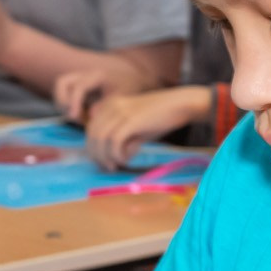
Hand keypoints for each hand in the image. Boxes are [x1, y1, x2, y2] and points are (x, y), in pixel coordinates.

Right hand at [54, 67, 144, 122]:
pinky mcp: (79, 88)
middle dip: (62, 100)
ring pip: (61, 88)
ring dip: (64, 104)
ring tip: (79, 118)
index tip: (74, 117)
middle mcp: (85, 75)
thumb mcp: (123, 97)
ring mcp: (80, 80)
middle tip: (73, 116)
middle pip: (62, 82)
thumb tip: (91, 115)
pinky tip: (83, 117)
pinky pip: (66, 95)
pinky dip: (69, 107)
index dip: (74, 102)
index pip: (78, 86)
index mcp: (97, 75)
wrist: (133, 80)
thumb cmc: (130, 87)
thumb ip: (107, 105)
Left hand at [83, 86, 212, 169]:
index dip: (93, 148)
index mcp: (110, 105)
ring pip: (101, 139)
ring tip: (115, 165)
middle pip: (93, 135)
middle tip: (108, 167)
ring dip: (105, 157)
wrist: (179, 104)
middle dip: (97, 155)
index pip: (91, 129)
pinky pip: (114, 141)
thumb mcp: (137, 129)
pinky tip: (125, 160)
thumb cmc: (160, 118)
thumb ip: (124, 141)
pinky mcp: (131, 120)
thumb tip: (114, 159)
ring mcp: (120, 112)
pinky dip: (117, 154)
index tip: (103, 161)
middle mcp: (111, 106)